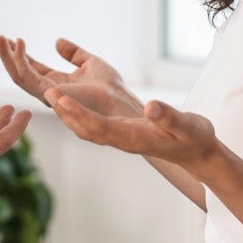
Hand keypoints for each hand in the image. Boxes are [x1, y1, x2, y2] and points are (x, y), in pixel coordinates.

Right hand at [0, 35, 141, 117]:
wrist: (119, 102)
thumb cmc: (110, 88)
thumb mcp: (90, 62)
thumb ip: (73, 53)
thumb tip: (57, 41)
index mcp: (56, 83)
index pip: (30, 67)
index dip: (17, 53)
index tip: (6, 38)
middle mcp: (48, 90)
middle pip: (19, 72)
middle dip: (4, 55)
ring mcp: (46, 94)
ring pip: (18, 75)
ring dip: (6, 56)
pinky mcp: (49, 94)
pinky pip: (27, 76)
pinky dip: (20, 60)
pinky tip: (18, 44)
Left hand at [45, 91, 218, 170]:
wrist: (195, 151)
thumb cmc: (193, 138)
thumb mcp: (187, 126)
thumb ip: (169, 117)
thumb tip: (151, 107)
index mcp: (133, 138)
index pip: (100, 127)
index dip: (80, 114)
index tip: (63, 99)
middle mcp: (121, 140)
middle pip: (86, 129)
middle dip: (66, 112)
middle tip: (46, 91)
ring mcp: (119, 138)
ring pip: (85, 128)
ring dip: (67, 112)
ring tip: (50, 91)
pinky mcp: (119, 132)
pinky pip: (92, 124)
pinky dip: (76, 112)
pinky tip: (67, 100)